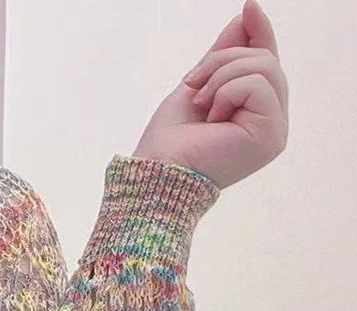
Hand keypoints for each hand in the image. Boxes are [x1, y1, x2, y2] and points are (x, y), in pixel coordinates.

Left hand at [132, 0, 288, 188]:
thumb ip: (225, 55)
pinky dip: (227, 91)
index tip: (249, 6)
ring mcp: (275, 130)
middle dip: (222, 61)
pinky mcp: (272, 135)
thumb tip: (247, 16)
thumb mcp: (198, 83)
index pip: (265, 62)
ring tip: (200, 103)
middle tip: (192, 85)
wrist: (156, 172)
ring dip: (221, 76)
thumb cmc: (169, 140)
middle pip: (265, 59)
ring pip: (265, 67)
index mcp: (254, 112)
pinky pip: (259, 84)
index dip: (259, 32)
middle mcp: (270, 121)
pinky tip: (212, 116)